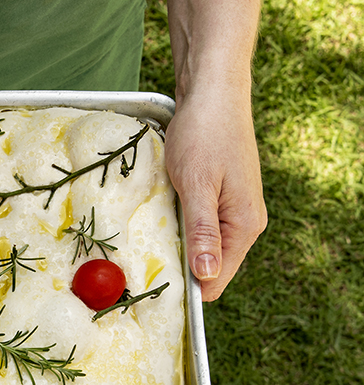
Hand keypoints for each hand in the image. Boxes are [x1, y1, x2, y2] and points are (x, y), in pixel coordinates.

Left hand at [163, 89, 266, 300]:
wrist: (212, 94)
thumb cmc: (204, 136)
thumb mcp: (198, 185)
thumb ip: (203, 231)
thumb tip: (207, 276)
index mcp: (244, 226)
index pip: (217, 280)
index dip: (188, 290)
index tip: (151, 290)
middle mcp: (244, 223)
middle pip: (210, 266)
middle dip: (180, 270)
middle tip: (139, 269)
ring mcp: (233, 209)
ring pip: (203, 246)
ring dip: (178, 248)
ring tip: (145, 247)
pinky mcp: (220, 196)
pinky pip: (200, 226)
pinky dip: (181, 228)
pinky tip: (160, 222)